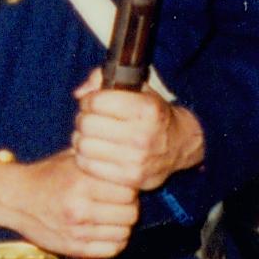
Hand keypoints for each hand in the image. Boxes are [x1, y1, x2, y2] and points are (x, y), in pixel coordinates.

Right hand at [0, 150, 138, 258]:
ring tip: (111, 217)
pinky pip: (111, 249)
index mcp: (81, 182)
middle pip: (130, 213)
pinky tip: (105, 231)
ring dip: (122, 225)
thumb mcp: (71, 158)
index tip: (122, 186)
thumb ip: (99, 158)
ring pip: (124, 233)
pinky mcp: (73, 248)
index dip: (129, 188)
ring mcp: (76, 231)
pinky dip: (114, 241)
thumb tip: (128, 156)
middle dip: (128, 207)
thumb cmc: (46, 176)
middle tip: (118, 202)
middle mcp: (80, 208)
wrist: (15, 198)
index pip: (129, 191)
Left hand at [66, 71, 203, 193]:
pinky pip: (88, 165)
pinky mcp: (129, 178)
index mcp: (147, 109)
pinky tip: (94, 152)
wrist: (179, 145)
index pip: (97, 101)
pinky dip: (84, 157)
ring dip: (80, 138)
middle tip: (89, 120)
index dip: (89, 100)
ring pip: (83, 146)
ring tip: (90, 136)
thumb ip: (106, 80)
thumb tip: (79, 93)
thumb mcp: (138, 89)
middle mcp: (143, 135)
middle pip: (87, 124)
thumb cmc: (152, 114)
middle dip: (83, 119)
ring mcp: (136, 160)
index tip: (92, 102)